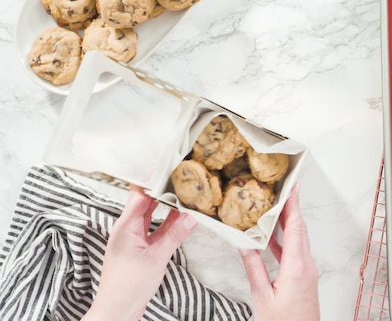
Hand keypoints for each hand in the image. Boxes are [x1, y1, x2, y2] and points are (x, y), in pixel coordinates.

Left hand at [82, 186, 197, 320]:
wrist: (117, 311)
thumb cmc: (128, 286)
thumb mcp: (157, 257)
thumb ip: (175, 235)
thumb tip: (191, 216)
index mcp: (125, 226)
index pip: (140, 194)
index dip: (154, 180)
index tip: (169, 168)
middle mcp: (127, 229)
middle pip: (145, 203)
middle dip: (162, 191)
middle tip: (180, 178)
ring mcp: (132, 240)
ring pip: (150, 216)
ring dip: (165, 208)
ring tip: (183, 195)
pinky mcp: (139, 250)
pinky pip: (154, 230)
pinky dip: (166, 224)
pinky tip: (179, 219)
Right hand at [238, 183, 319, 320]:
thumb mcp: (261, 296)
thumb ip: (253, 267)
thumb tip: (243, 243)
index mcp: (297, 267)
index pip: (296, 227)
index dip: (293, 204)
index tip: (291, 185)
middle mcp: (306, 265)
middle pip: (300, 228)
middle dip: (291, 206)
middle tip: (283, 188)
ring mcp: (307, 271)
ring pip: (299, 239)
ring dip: (288, 221)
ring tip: (276, 205)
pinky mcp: (304, 277)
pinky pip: (296, 251)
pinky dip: (285, 239)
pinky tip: (273, 236)